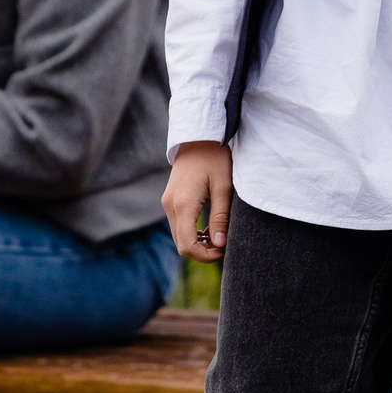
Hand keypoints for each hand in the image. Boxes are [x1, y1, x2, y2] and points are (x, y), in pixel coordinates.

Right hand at [163, 141, 233, 259]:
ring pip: (178, 236)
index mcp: (183, 204)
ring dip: (197, 242)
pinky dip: (191, 232)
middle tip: (224, 245)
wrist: (199, 137)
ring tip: (218, 234)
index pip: (187, 245)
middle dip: (202, 251)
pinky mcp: (170, 200)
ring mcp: (167, 202)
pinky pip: (178, 225)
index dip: (205, 255)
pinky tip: (208, 226)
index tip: (223, 250)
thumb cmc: (215, 158)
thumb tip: (219, 245)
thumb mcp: (223, 187)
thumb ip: (220, 218)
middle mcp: (170, 205)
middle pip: (181, 244)